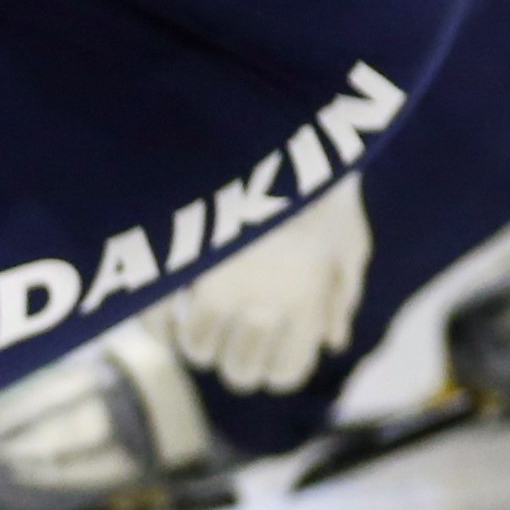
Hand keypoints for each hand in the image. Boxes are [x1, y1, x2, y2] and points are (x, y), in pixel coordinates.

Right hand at [159, 171, 368, 394]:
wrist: (284, 137)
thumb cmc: (324, 192)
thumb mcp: (351, 244)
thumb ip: (342, 298)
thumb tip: (334, 344)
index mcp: (308, 305)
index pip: (285, 372)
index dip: (273, 372)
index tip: (266, 358)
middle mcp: (267, 306)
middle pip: (240, 370)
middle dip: (235, 362)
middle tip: (232, 342)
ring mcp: (221, 287)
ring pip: (199, 350)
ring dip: (197, 342)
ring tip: (198, 322)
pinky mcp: (183, 265)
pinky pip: (158, 320)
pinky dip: (158, 326)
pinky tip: (165, 314)